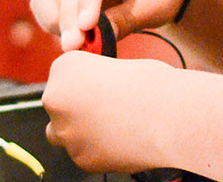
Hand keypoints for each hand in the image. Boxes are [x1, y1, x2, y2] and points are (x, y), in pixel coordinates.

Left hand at [42, 51, 173, 171]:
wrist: (167, 115)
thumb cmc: (149, 85)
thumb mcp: (115, 65)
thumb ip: (95, 79)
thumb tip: (94, 92)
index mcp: (64, 67)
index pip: (62, 76)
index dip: (83, 82)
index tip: (99, 86)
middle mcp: (56, 98)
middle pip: (57, 105)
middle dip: (76, 108)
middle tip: (106, 108)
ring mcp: (66, 131)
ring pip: (65, 133)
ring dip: (82, 130)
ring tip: (113, 125)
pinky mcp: (80, 157)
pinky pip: (82, 153)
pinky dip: (96, 149)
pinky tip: (119, 140)